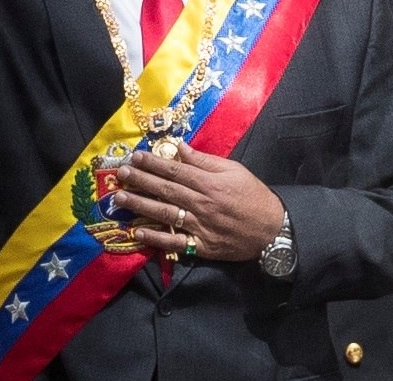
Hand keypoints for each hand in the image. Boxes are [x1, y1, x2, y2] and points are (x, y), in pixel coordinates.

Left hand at [114, 144, 284, 261]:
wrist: (272, 229)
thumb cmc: (252, 195)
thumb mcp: (234, 170)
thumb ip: (205, 160)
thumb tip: (180, 147)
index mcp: (209, 183)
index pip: (175, 170)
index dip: (153, 163)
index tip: (135, 156)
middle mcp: (201, 203)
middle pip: (165, 190)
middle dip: (140, 180)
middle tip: (120, 174)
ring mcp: (200, 226)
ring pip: (165, 214)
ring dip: (140, 205)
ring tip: (119, 198)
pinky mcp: (201, 246)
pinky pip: (175, 242)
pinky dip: (156, 238)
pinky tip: (138, 232)